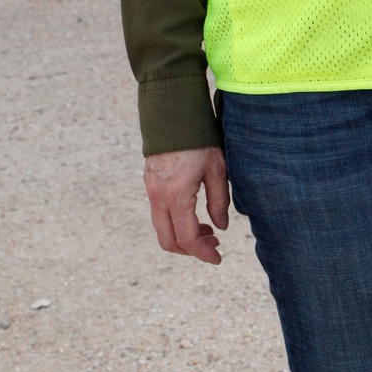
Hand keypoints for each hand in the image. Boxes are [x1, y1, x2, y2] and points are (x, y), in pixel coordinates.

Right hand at [143, 146, 229, 264]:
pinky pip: (159, 214)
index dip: (203, 253)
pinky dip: (175, 223)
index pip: (188, 238)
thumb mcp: (217, 168)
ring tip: (208, 230)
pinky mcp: (150, 184)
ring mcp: (151, 191)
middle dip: (191, 250)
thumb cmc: (199, 138)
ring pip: (162, 229)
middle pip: (169, 241)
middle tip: (214, 245)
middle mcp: (159, 197)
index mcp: (178, 195)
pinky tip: (194, 215)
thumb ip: (219, 200)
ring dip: (183, 237)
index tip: (218, 258)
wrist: (173, 113)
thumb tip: (221, 228)